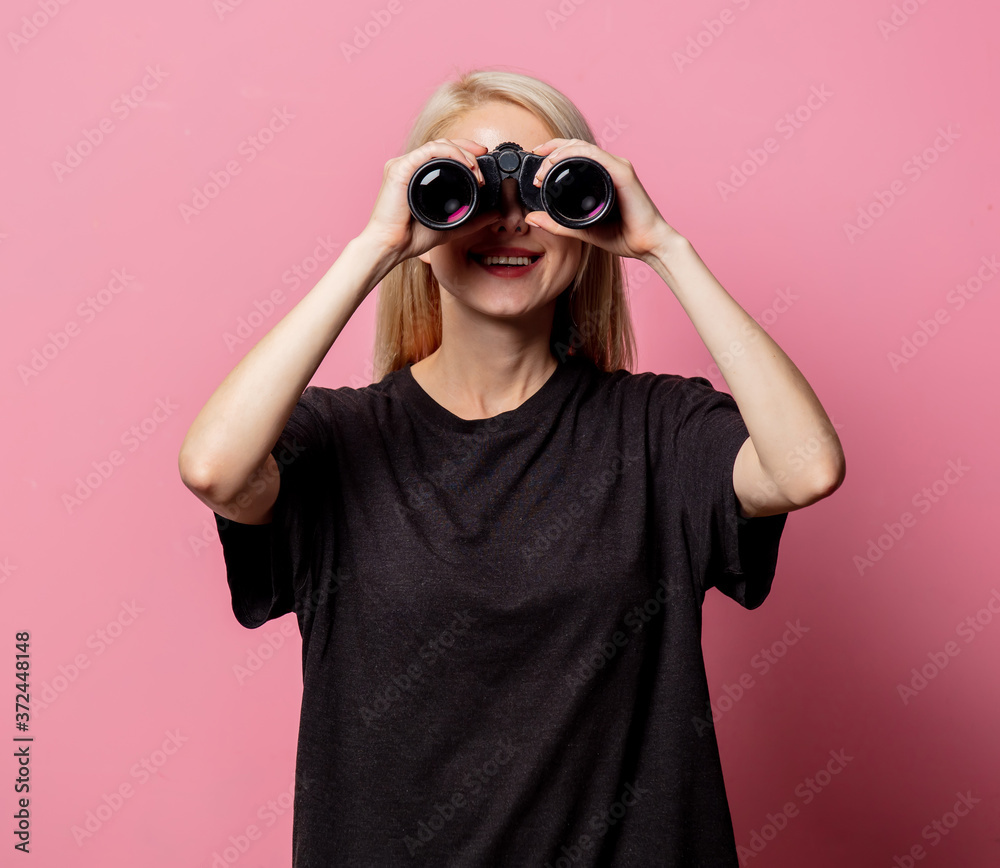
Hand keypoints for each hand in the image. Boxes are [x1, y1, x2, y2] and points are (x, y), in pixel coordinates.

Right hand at [358, 138, 501, 267]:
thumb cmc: (412, 237)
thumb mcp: (451, 226)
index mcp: (418, 175)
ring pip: (438, 144)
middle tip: (482, 164)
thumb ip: (473, 220)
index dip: (465, 151)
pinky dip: (450, 153)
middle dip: (467, 149)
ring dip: (462, 152)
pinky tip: (464, 164)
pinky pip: (429, 151)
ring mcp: (404, 164)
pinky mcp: (400, 167)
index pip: (444, 153)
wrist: (392, 246)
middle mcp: (410, 165)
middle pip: (443, 144)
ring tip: (475, 169)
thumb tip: (495, 214)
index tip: (482, 158)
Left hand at [524, 138, 682, 262]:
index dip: (552, 153)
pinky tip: (559, 162)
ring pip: (582, 147)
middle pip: (575, 145)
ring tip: (544, 168)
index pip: (574, 154)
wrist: (648, 245)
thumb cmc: (623, 236)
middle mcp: (610, 167)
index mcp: (602, 176)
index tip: (536, 165)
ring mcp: (617, 167)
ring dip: (559, 153)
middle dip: (551, 151)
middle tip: (537, 169)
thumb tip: (531, 219)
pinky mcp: (623, 173)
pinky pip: (596, 156)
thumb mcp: (581, 229)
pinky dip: (575, 155)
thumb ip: (557, 224)